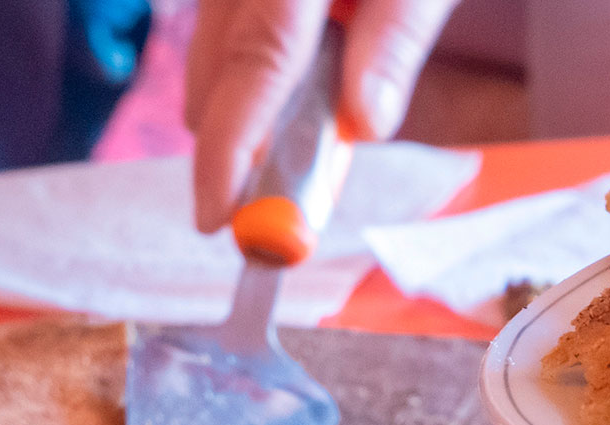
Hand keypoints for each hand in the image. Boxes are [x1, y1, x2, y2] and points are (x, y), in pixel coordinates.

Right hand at [184, 0, 458, 231]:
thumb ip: (396, 38)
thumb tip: (362, 124)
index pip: (255, 66)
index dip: (231, 150)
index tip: (219, 219)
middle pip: (216, 65)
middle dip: (233, 142)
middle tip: (262, 204)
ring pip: (213, 46)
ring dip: (242, 103)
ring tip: (280, 143)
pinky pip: (226, 18)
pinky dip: (249, 61)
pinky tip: (295, 73)